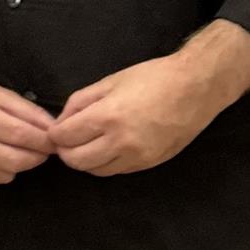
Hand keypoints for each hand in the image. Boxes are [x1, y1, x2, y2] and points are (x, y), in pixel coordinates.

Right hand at [0, 67, 55, 186]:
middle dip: (37, 156)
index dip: (44, 140)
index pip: (20, 135)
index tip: (55, 140)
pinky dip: (3, 170)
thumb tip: (53, 130)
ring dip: (20, 164)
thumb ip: (28, 111)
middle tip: (43, 148)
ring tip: (18, 148)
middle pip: (15, 160)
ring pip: (6, 174)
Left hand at [51, 55, 223, 175]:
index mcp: (108, 117)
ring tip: (86, 144)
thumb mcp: (110, 81)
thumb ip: (80, 102)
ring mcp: (137, 157)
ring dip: (85, 160)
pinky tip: (106, 148)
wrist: (195, 89)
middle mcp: (121, 142)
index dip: (55, 134)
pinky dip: (105, 163)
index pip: (65, 137)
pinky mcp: (150, 165)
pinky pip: (117, 171)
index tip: (55, 129)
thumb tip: (62, 121)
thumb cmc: (152, 78)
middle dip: (65, 151)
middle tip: (66, 140)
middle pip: (77, 161)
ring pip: (96, 171)